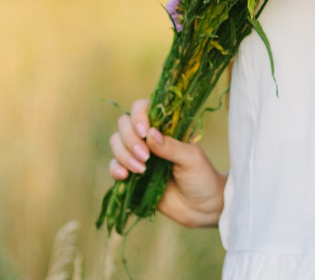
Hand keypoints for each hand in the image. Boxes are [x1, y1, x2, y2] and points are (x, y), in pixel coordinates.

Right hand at [108, 98, 227, 227]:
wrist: (200, 207)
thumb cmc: (201, 177)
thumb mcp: (191, 159)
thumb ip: (171, 147)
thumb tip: (150, 134)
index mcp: (165, 126)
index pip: (142, 108)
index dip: (138, 116)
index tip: (144, 132)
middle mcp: (148, 137)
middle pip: (124, 124)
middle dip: (130, 140)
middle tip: (146, 157)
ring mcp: (138, 154)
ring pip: (116, 142)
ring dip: (123, 154)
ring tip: (141, 170)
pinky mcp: (131, 174)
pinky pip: (113, 165)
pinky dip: (114, 168)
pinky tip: (124, 176)